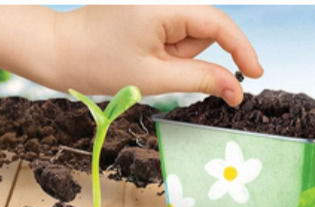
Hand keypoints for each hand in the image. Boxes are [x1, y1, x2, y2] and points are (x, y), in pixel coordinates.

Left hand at [50, 5, 262, 105]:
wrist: (57, 51)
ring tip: (142, 63)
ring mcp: (156, 5)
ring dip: (178, 58)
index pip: (218, 23)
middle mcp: (162, 0)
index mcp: (162, 6)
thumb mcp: (154, 78)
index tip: (256, 75)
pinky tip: (141, 58)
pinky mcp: (150, 13)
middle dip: (194, 58)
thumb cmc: (97, 62)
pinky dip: (169, 54)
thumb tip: (236, 89)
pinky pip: (175, 36)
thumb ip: (201, 80)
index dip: (241, 49)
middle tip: (162, 74)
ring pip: (191, 36)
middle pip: (205, 30)